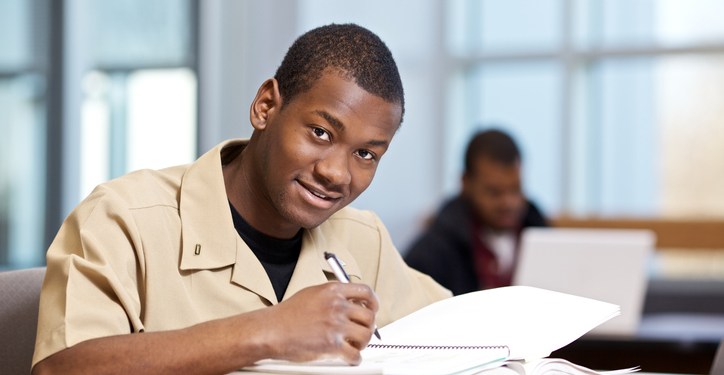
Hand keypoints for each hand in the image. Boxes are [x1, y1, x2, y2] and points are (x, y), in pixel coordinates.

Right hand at [262, 282, 378, 364]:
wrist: (272, 330)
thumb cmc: (287, 314)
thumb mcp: (312, 293)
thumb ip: (332, 295)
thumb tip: (347, 300)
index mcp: (333, 291)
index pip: (365, 292)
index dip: (373, 302)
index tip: (372, 309)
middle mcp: (337, 306)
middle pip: (369, 316)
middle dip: (369, 326)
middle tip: (362, 331)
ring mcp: (335, 325)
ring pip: (366, 335)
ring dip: (362, 342)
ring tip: (354, 344)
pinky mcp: (331, 345)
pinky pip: (354, 354)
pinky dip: (354, 358)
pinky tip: (348, 357)